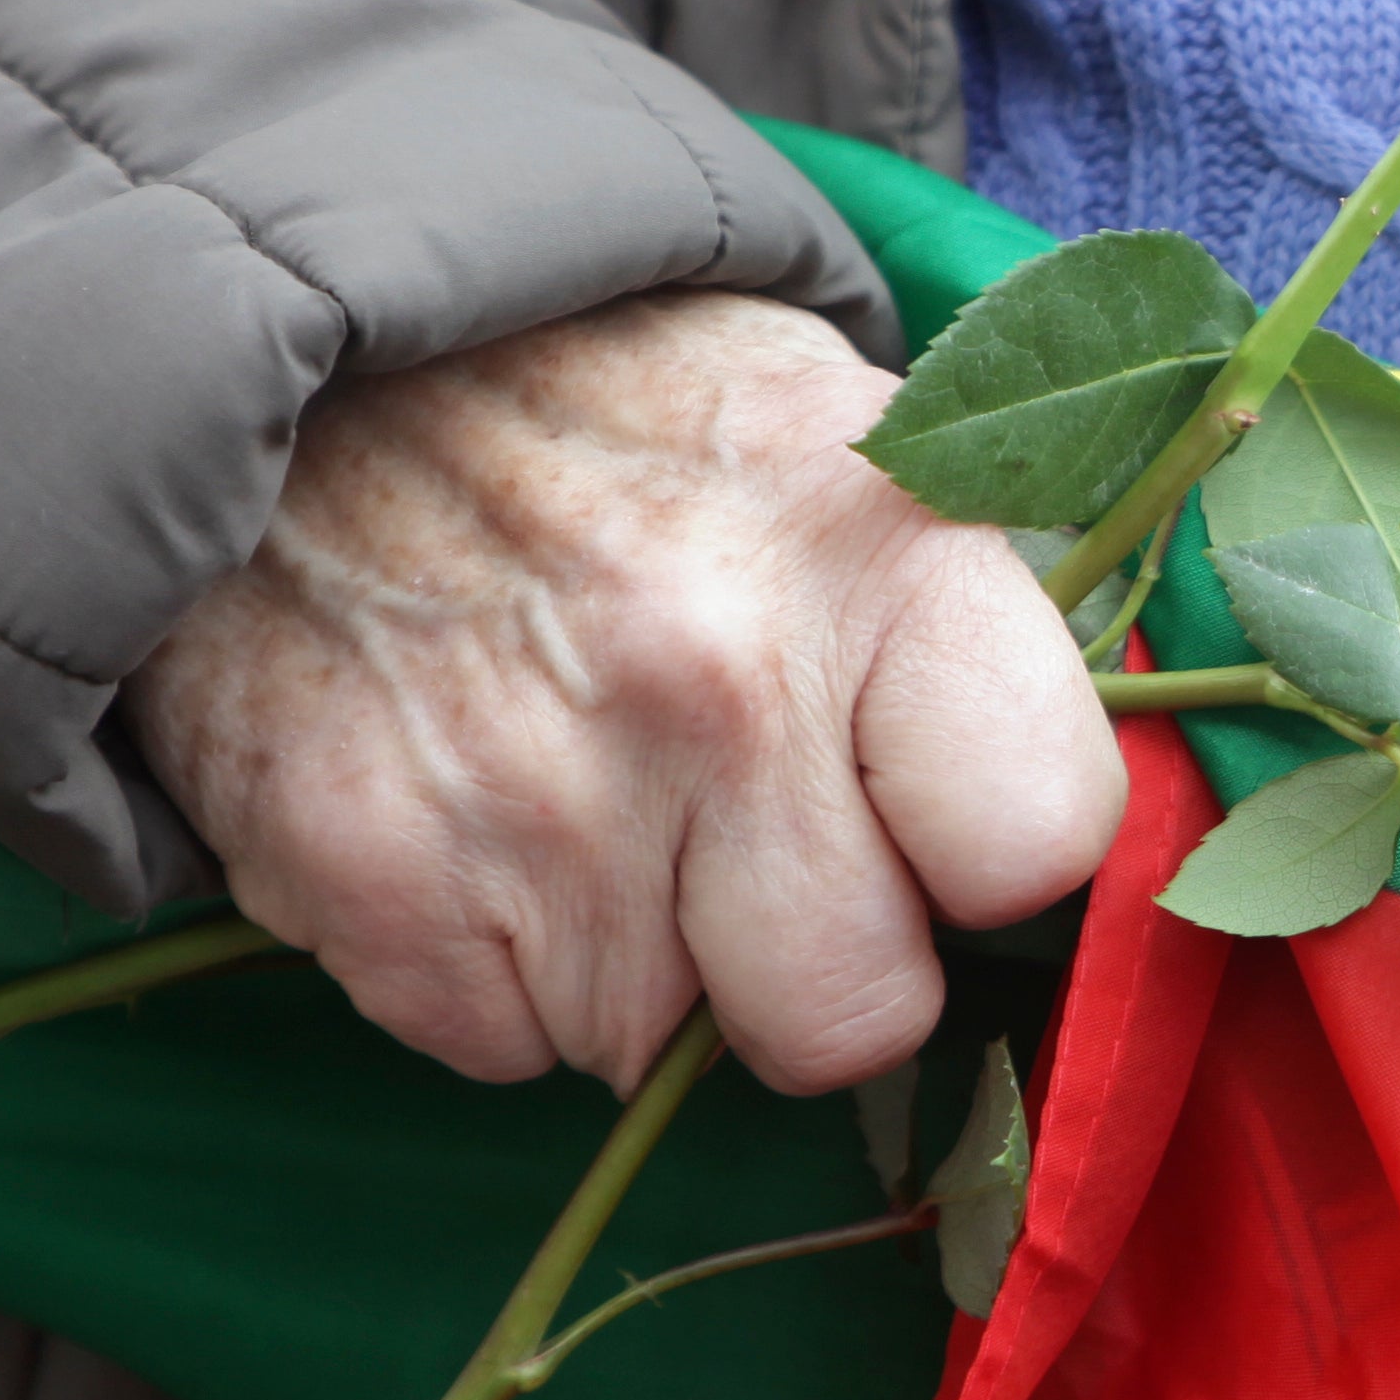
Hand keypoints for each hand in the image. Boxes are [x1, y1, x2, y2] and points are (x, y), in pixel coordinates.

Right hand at [118, 288, 1124, 1093]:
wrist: (305, 351)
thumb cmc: (622, 413)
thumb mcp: (846, 438)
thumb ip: (977, 634)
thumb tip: (1094, 837)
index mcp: (882, 554)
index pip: (1040, 842)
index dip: (986, 861)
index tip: (929, 820)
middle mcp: (721, 682)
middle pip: (853, 1017)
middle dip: (808, 963)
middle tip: (742, 837)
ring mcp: (537, 792)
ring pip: (656, 1047)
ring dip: (631, 956)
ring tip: (579, 776)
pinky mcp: (369, 873)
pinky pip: (497, 1048)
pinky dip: (482, 964)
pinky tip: (468, 804)